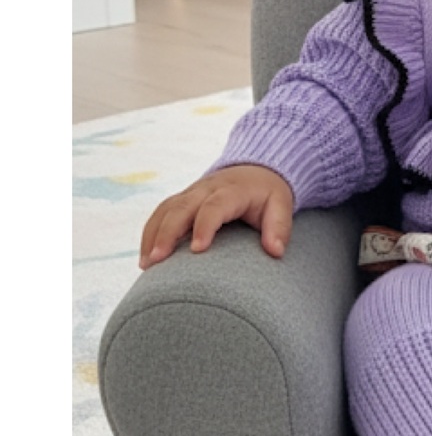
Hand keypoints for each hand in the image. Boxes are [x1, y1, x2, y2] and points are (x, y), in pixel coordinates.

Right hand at [139, 165, 294, 267]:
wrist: (255, 170)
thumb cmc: (267, 194)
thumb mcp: (281, 205)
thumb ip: (279, 227)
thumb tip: (275, 251)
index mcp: (231, 190)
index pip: (214, 206)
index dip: (204, 226)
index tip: (197, 249)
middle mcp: (206, 189)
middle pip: (181, 207)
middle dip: (167, 233)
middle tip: (157, 261)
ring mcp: (190, 193)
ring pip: (165, 210)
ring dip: (152, 235)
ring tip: (146, 264)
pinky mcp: (181, 200)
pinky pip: (160, 214)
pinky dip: (150, 234)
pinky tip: (146, 258)